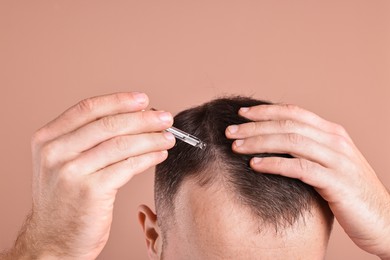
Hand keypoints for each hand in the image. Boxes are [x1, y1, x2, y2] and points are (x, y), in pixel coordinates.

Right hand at [6, 92, 174, 258]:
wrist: (53, 240)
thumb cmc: (65, 200)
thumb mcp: (63, 163)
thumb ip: (86, 139)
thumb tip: (132, 117)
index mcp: (47, 139)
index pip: (88, 109)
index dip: (119, 101)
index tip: (143, 100)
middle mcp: (55, 152)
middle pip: (109, 124)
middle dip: (143, 119)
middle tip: (165, 118)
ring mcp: (72, 172)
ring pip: (121, 144)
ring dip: (151, 139)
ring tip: (168, 137)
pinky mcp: (91, 191)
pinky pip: (128, 166)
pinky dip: (148, 158)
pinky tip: (159, 155)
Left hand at [225, 104, 389, 258]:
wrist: (384, 219)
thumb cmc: (349, 192)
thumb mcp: (330, 163)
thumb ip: (308, 149)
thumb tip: (273, 142)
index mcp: (332, 133)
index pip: (294, 112)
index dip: (266, 110)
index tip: (242, 113)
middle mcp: (336, 141)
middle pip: (288, 125)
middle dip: (255, 126)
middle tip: (230, 131)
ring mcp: (338, 160)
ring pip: (291, 142)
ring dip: (260, 142)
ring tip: (236, 147)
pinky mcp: (337, 182)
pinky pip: (299, 168)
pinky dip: (275, 164)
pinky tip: (255, 165)